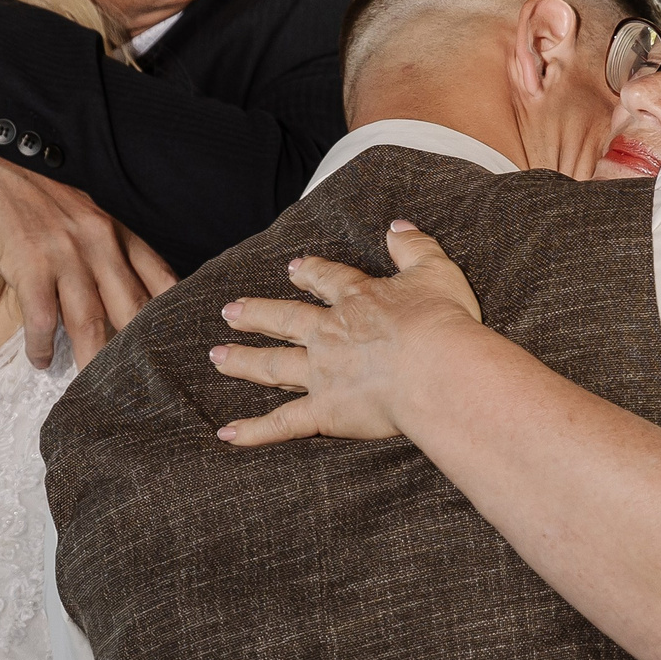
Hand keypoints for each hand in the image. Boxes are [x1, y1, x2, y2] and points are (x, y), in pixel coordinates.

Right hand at [0, 154, 174, 366]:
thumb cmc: (24, 199)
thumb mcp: (79, 214)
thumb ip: (105, 247)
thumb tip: (123, 290)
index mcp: (115, 230)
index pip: (163, 279)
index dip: (174, 318)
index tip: (177, 349)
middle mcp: (98, 241)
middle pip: (133, 309)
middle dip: (138, 353)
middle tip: (141, 386)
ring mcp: (65, 253)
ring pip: (91, 322)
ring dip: (92, 362)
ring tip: (93, 390)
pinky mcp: (29, 265)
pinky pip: (44, 320)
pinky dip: (43, 347)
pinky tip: (41, 361)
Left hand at [211, 222, 481, 445]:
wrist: (438, 369)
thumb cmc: (443, 323)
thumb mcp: (436, 271)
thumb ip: (414, 246)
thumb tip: (397, 225)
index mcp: (358, 300)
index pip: (327, 280)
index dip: (310, 272)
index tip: (294, 268)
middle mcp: (331, 333)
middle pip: (285, 319)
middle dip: (256, 314)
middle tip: (229, 311)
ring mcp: (323, 373)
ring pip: (274, 365)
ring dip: (243, 361)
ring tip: (217, 357)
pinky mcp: (325, 411)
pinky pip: (282, 423)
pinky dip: (254, 431)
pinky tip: (227, 434)